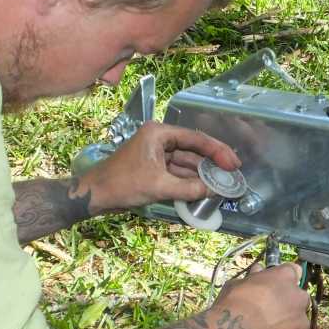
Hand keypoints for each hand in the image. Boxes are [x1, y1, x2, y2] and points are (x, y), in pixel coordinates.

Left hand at [79, 121, 240, 212]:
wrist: (94, 195)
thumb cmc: (122, 184)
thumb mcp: (159, 186)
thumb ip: (189, 188)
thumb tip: (214, 191)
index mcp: (159, 133)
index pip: (195, 138)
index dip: (217, 151)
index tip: (233, 163)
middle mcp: (159, 139)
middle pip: (193, 149)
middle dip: (212, 163)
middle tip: (233, 173)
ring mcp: (156, 153)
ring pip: (186, 162)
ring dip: (202, 173)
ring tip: (223, 183)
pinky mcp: (153, 167)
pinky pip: (177, 172)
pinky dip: (190, 180)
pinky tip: (205, 188)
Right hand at [208, 263, 310, 328]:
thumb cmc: (233, 304)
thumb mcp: (238, 284)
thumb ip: (253, 278)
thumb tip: (257, 270)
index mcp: (286, 277)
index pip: (293, 271)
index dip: (283, 278)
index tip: (275, 284)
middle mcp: (299, 297)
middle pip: (298, 297)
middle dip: (287, 302)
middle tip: (269, 309)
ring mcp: (300, 322)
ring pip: (297, 321)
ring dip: (287, 323)